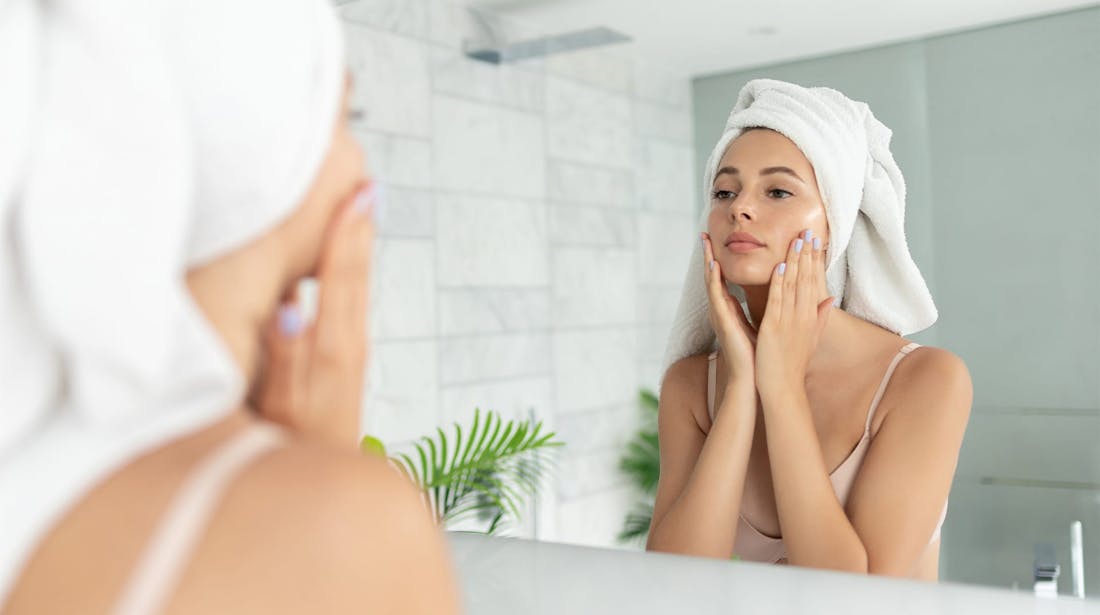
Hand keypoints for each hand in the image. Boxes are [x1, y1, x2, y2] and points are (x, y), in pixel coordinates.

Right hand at [252, 182, 375, 446]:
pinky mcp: (345, 360)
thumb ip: (286, 356)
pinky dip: (348, 272)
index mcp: (333, 347)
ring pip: (356, 286)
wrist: (321, 484)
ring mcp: (350, 351)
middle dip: (360, 228)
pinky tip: (342, 260)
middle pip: (356, 274)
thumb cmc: (292, 449)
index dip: (347, 233)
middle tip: (366, 181)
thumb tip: (291, 304)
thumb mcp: (281, 405)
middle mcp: (349, 343)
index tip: (358, 192)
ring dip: (358, 245)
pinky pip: (349, 302)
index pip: (340, 278)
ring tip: (360, 205)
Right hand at [701, 232, 756, 381]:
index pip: (723, 280)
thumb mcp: (764, 323)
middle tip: (704, 234)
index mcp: (730, 310)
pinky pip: (716, 295)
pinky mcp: (722, 320)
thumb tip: (778, 293)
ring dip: (708, 260)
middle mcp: (722, 310)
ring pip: (711, 281)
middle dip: (708, 255)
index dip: (720, 261)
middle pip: (713, 276)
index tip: (718, 243)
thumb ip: (766, 307)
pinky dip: (714, 279)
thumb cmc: (759, 354)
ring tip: (704, 242)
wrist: (754, 377)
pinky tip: (713, 265)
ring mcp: (719, 314)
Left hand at [754, 229, 835, 392]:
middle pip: (806, 279)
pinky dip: (779, 284)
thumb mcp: (811, 339)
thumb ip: (820, 317)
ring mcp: (789, 322)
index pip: (814, 282)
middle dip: (806, 254)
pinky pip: (777, 302)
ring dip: (794, 262)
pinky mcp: (773, 328)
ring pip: (793, 286)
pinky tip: (780, 267)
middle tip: (807, 230)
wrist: (783, 387)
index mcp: (810, 317)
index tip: (815, 241)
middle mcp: (803, 316)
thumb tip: (830, 298)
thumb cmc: (794, 364)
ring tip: (796, 240)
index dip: (814, 260)